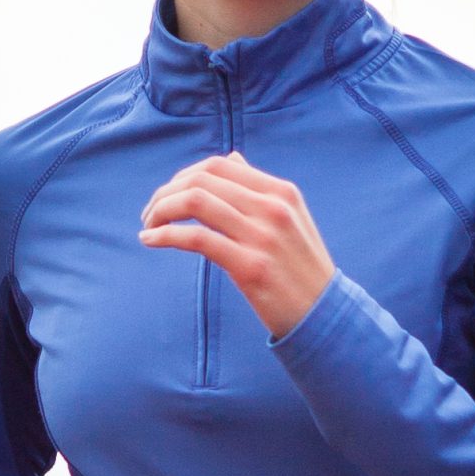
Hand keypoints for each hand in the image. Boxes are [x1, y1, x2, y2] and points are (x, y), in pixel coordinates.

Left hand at [138, 151, 335, 336]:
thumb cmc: (301, 268)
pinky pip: (196, 239)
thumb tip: (231, 159)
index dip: (185, 175)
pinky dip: (166, 235)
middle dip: (167, 192)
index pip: (219, 165)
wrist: (325, 315)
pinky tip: (151, 240)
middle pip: (202, 179)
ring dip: (161, 210)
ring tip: (148, 224)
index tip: (168, 194)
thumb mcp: (292, 218)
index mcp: (281, 191)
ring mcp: (262, 236)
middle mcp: (272, 207)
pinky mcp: (250, 267)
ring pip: (195, 202)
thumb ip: (260, 189)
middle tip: (150, 212)